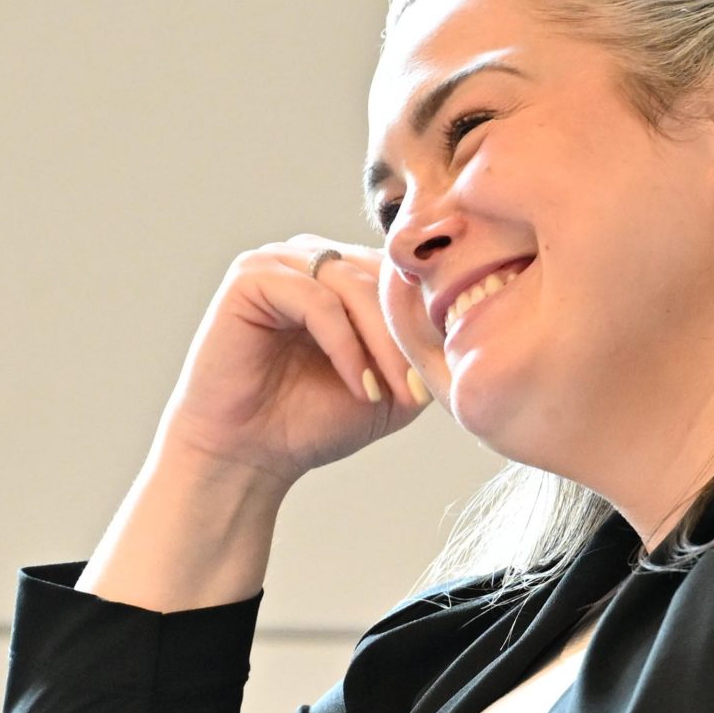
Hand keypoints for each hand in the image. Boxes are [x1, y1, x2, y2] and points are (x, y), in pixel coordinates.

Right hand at [155, 236, 429, 487]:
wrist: (249, 456)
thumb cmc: (313, 421)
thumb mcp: (391, 387)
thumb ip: (422, 352)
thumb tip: (464, 325)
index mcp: (345, 271)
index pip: (402, 274)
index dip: (426, 323)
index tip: (439, 378)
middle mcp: (313, 256)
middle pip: (383, 275)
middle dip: (405, 337)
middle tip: (418, 391)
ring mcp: (279, 261)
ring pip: (354, 284)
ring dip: (381, 343)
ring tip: (391, 392)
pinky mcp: (250, 278)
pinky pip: (317, 299)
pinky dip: (345, 345)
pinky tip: (359, 386)